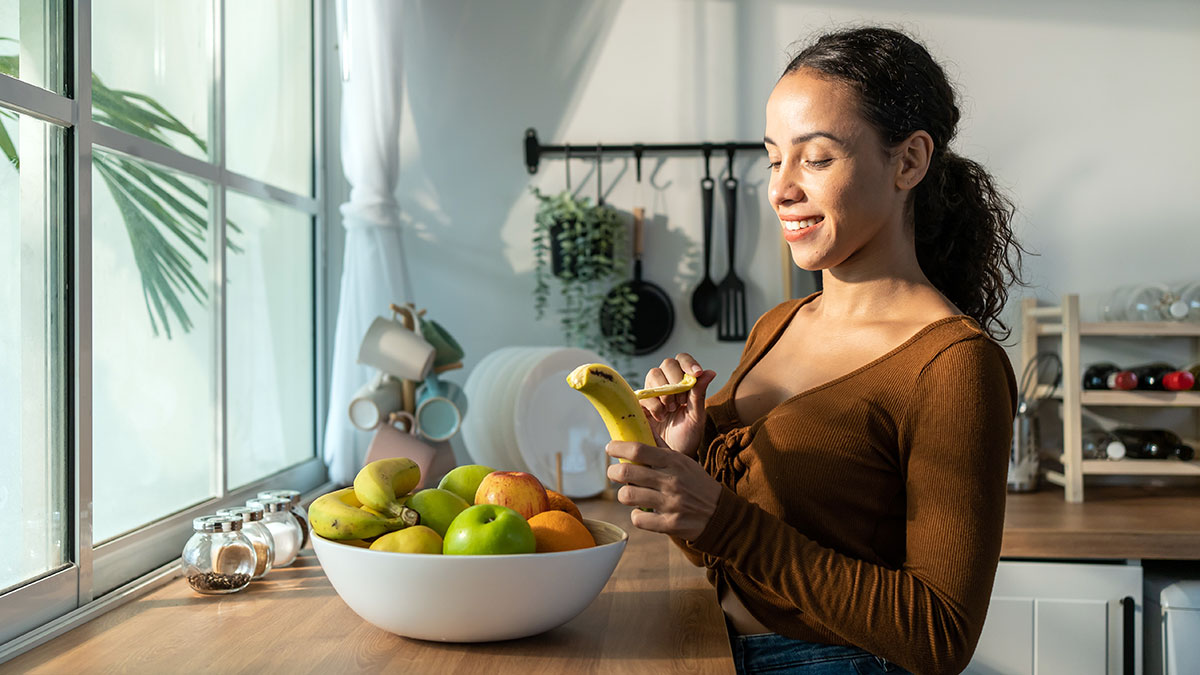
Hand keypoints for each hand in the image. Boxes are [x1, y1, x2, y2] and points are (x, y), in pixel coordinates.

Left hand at [606, 441, 721, 539]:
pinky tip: (641, 512)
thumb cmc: (698, 485)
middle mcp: (671, 481)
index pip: (639, 449)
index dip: (618, 447)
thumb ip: (663, 449)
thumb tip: (644, 430)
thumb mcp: (685, 463)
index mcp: (674, 462)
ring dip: (624, 494)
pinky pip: (638, 519)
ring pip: (628, 495)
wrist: (721, 514)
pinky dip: (636, 515)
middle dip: (614, 472)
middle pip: (628, 472)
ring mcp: (670, 503)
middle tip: (614, 473)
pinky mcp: (670, 524)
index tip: (609, 447)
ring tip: (629, 493)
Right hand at [640, 353, 716, 457]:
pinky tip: (660, 416)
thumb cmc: (687, 437)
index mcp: (685, 382)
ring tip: (671, 410)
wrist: (672, 455)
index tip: (696, 373)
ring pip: (654, 374)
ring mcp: (653, 392)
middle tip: (681, 401)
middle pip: (667, 364)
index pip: (684, 360)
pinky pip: (643, 393)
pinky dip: (654, 404)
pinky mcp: (641, 403)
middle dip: (676, 379)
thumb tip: (710, 372)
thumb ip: (699, 394)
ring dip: (664, 392)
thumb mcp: (696, 417)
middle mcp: (668, 383)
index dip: (689, 363)